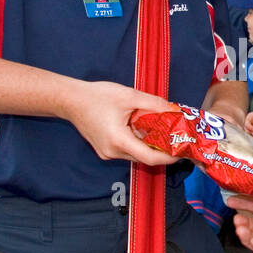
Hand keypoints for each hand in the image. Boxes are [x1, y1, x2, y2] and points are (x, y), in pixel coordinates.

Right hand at [64, 80, 179, 165]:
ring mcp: (107, 153)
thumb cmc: (97, 96)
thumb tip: (173, 110)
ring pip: (135, 155)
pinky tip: (144, 131)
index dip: (168, 157)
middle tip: (176, 139)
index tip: (181, 151)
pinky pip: (126, 150)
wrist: (71, 100)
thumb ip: (154, 104)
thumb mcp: (129, 95)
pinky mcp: (104, 150)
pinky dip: (138, 143)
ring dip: (149, 146)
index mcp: (119, 141)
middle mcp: (113, 152)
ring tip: (162, 133)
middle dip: (161, 150)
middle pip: (144, 157)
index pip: (150, 158)